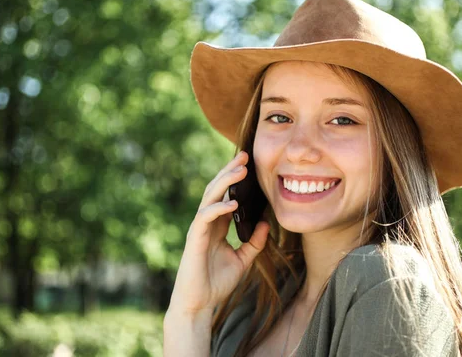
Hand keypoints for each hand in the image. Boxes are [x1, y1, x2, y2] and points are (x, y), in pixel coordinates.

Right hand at [167, 151, 269, 316]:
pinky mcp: (194, 238)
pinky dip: (218, 208)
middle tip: (246, 156)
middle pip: (217, 189)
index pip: (226, 195)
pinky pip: (204, 217)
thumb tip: (267, 224)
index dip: (236, 180)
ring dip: (225, 182)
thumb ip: (254, 242)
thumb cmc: (216, 283)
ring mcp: (199, 229)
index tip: (251, 165)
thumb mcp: (242, 260)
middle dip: (230, 172)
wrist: (199, 304)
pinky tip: (232, 203)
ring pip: (210, 197)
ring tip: (240, 170)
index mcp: (217, 226)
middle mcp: (207, 223)